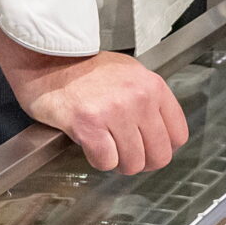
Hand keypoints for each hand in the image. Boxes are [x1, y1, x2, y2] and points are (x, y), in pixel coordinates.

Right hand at [0, 27, 189, 175]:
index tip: (151, 148)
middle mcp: (138, 99)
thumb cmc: (85, 68)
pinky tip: (91, 146)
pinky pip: (106, 161)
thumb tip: (159, 131)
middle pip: (159, 155)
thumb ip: (148, 99)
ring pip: (133, 163)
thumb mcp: (129, 73)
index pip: (178, 134)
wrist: (47, 61)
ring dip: (119, 163)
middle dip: (142, 162)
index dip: (164, 148)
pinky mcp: (89, 125)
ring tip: (107, 148)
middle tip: (127, 156)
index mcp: (152, 86)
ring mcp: (114, 112)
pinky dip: (99, 160)